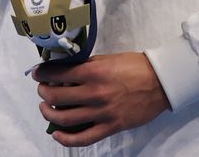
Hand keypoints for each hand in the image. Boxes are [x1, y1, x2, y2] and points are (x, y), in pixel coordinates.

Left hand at [33, 52, 171, 146]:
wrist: (160, 82)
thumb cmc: (134, 67)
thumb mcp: (106, 59)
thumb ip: (85, 66)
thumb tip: (64, 71)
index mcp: (93, 72)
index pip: (58, 73)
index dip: (43, 73)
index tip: (37, 73)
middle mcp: (94, 93)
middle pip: (57, 96)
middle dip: (43, 92)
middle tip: (42, 89)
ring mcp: (102, 112)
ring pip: (65, 118)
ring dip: (49, 113)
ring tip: (45, 107)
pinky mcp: (110, 127)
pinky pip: (84, 138)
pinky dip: (66, 138)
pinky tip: (57, 133)